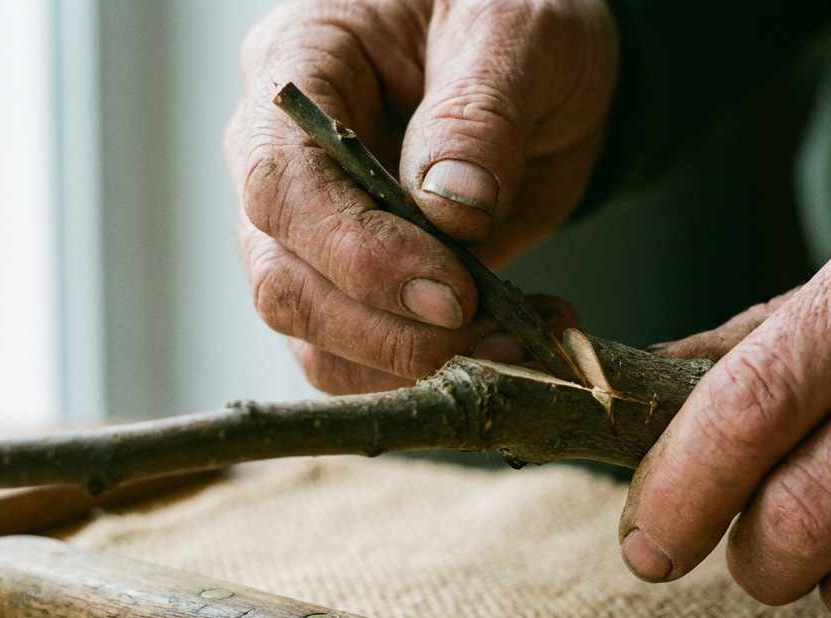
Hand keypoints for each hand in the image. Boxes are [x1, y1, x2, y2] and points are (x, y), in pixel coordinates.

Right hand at [225, 0, 616, 392]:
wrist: (550, 63)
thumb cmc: (519, 15)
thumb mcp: (516, 31)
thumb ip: (479, 114)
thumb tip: (452, 208)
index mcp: (301, 66)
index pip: (280, 182)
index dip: (357, 252)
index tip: (450, 289)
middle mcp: (285, 155)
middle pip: (282, 277)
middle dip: (384, 327)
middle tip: (489, 332)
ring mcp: (315, 228)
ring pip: (313, 336)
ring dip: (412, 363)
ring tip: (516, 339)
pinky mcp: (359, 281)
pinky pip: (363, 356)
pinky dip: (435, 370)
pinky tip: (513, 339)